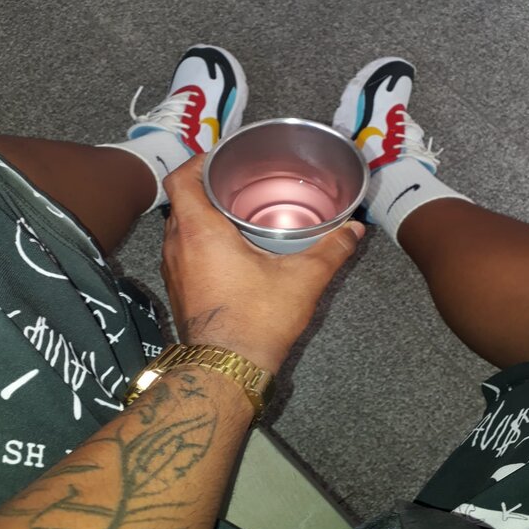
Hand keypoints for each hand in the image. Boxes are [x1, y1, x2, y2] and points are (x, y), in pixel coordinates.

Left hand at [160, 155, 364, 372]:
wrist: (226, 370)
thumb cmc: (258, 319)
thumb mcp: (302, 280)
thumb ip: (331, 250)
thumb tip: (354, 230)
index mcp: (200, 231)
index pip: (181, 178)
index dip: (198, 161)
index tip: (222, 158)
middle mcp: (178, 246)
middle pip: (181, 200)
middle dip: (206, 187)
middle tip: (238, 183)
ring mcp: (173, 269)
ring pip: (180, 227)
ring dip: (202, 215)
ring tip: (236, 213)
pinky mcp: (178, 289)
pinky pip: (183, 250)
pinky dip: (200, 240)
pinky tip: (230, 249)